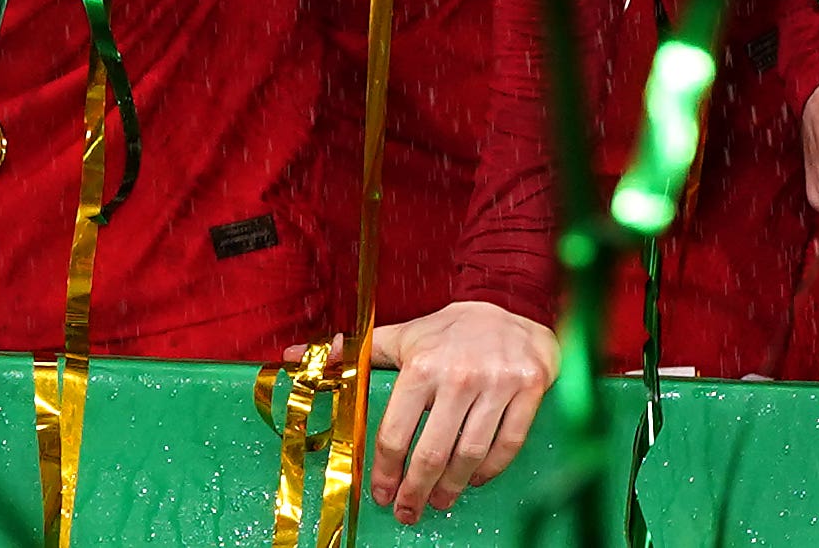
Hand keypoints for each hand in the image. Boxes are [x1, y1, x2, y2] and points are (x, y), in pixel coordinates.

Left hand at [366, 299, 556, 521]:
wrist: (509, 307)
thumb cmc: (447, 331)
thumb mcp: (400, 337)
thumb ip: (353, 353)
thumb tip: (290, 356)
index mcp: (421, 366)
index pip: (396, 432)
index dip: (386, 471)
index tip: (381, 493)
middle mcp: (458, 377)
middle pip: (432, 453)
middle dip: (416, 491)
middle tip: (408, 512)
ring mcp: (496, 384)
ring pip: (470, 455)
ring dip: (451, 487)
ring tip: (439, 501)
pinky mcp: (528, 389)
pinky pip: (508, 444)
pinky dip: (490, 469)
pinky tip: (474, 479)